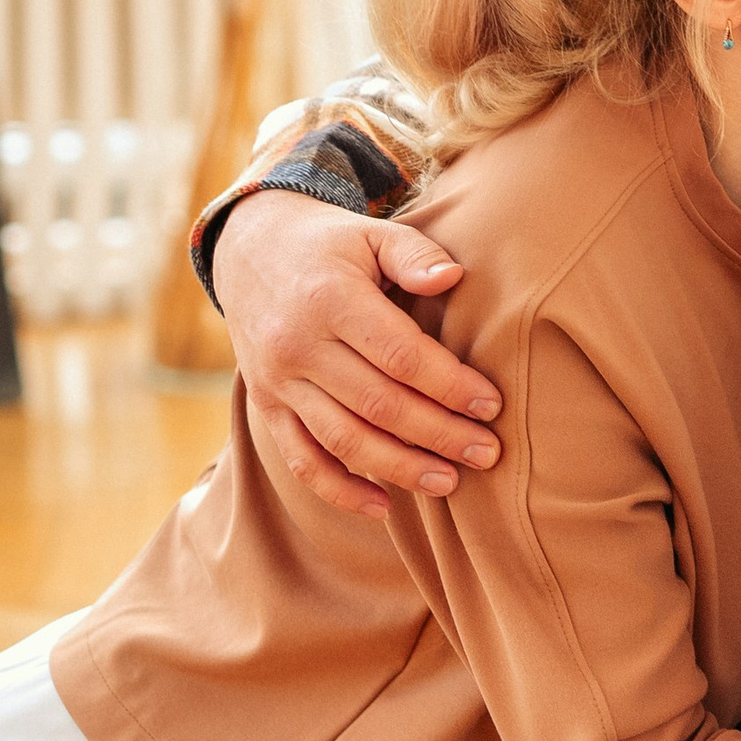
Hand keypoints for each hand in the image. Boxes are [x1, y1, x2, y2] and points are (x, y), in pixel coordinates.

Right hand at [214, 189, 501, 516]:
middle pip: (378, 404)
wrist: (249, 250)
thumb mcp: (371, 233)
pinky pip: (300, 459)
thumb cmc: (330, 246)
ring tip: (449, 483)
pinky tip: (383, 507)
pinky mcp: (265, 405)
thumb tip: (453, 278)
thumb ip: (413, 253)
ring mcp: (277, 380)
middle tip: (487, 453)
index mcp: (330, 298)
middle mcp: (297, 344)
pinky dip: (339, 490)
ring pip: (343, 439)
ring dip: (400, 468)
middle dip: (439, 434)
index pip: (400, 355)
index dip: (449, 385)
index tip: (491, 405)